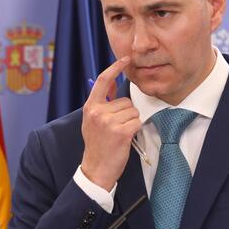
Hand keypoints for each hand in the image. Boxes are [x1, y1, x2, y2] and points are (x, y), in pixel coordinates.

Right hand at [80, 57, 140, 190]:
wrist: (96, 169)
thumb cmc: (97, 146)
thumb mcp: (93, 121)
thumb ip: (102, 103)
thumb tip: (112, 83)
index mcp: (90, 107)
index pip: (102, 81)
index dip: (115, 68)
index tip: (125, 59)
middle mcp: (98, 112)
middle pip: (125, 101)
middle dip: (126, 113)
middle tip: (116, 129)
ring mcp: (109, 122)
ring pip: (133, 111)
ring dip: (131, 122)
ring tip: (120, 135)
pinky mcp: (121, 132)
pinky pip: (137, 122)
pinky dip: (135, 130)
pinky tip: (126, 139)